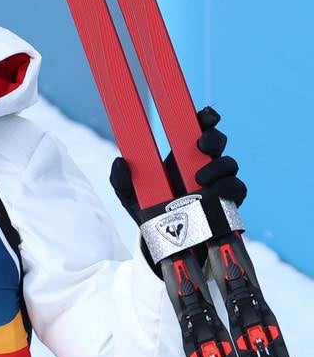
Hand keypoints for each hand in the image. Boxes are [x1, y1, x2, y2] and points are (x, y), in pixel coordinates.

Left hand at [109, 105, 244, 223]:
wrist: (165, 242)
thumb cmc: (149, 211)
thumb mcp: (130, 196)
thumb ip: (121, 180)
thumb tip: (119, 161)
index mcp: (182, 156)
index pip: (197, 129)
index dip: (205, 118)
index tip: (202, 115)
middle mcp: (204, 164)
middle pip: (218, 141)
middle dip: (213, 137)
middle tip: (201, 144)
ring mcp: (219, 181)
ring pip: (229, 164)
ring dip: (218, 167)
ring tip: (200, 179)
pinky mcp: (230, 200)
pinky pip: (238, 188)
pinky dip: (230, 188)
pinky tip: (217, 193)